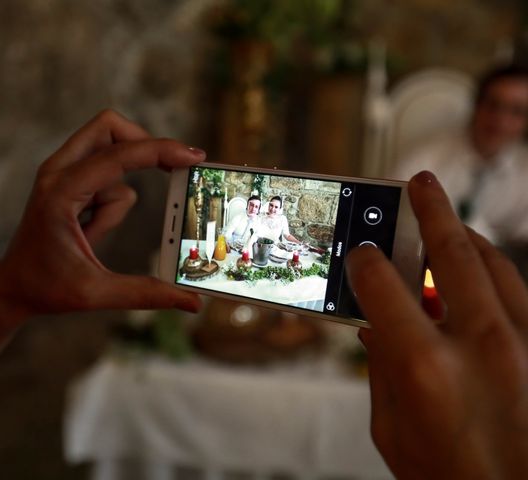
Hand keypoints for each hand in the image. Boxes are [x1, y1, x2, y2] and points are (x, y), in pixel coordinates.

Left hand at [0, 110, 203, 317]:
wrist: (12, 286)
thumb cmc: (47, 288)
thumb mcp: (96, 293)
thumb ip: (144, 294)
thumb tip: (193, 303)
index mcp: (60, 193)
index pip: (116, 156)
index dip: (158, 151)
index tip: (193, 156)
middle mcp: (57, 172)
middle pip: (109, 127)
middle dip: (144, 143)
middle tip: (171, 169)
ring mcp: (60, 173)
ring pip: (111, 152)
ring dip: (120, 194)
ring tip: (93, 234)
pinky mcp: (67, 179)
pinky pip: (106, 175)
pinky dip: (111, 202)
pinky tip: (89, 231)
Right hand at [346, 171, 527, 478]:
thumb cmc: (449, 478)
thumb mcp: (391, 430)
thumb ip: (380, 370)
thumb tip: (373, 328)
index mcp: (424, 366)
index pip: (381, 286)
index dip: (363, 262)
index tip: (358, 254)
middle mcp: (479, 345)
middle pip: (451, 253)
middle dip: (431, 210)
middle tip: (420, 184)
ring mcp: (522, 345)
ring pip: (495, 265)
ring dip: (467, 236)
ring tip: (449, 221)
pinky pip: (520, 293)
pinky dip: (496, 272)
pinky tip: (480, 269)